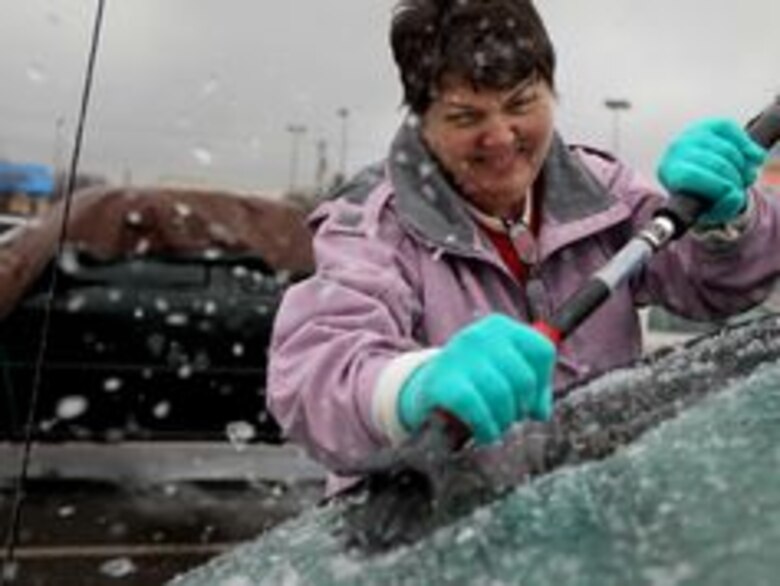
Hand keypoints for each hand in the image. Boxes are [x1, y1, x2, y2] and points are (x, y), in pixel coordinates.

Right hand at [397, 314, 555, 444]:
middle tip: (509, 418)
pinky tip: (483, 433)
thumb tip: (541, 411)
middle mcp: (479, 335)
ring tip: (495, 427)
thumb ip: (530, 385)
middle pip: (524, 379)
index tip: (529, 401)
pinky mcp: (441, 382)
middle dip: (521, 407)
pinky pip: (476, 409)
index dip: (543, 384)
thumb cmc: (474, 381)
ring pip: (502, 396)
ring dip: (503, 421)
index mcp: (500, 327)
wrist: (425, 388)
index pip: (542, 350)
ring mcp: (457, 357)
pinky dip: (485, 427)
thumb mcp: (503, 373)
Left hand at [657, 118, 766, 225]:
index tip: (733, 194)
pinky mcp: (712, 125)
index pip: (691, 176)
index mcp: (668, 172)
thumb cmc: (702, 193)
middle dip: (735, 178)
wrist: (701, 171)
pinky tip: (752, 159)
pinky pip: (735, 133)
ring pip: (727, 150)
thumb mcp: (708, 209)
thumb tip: (735, 197)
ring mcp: (693, 134)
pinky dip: (747, 148)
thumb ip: (722, 209)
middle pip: (714, 163)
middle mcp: (676, 149)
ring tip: (744, 177)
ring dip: (743, 166)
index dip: (716, 186)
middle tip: (741, 187)